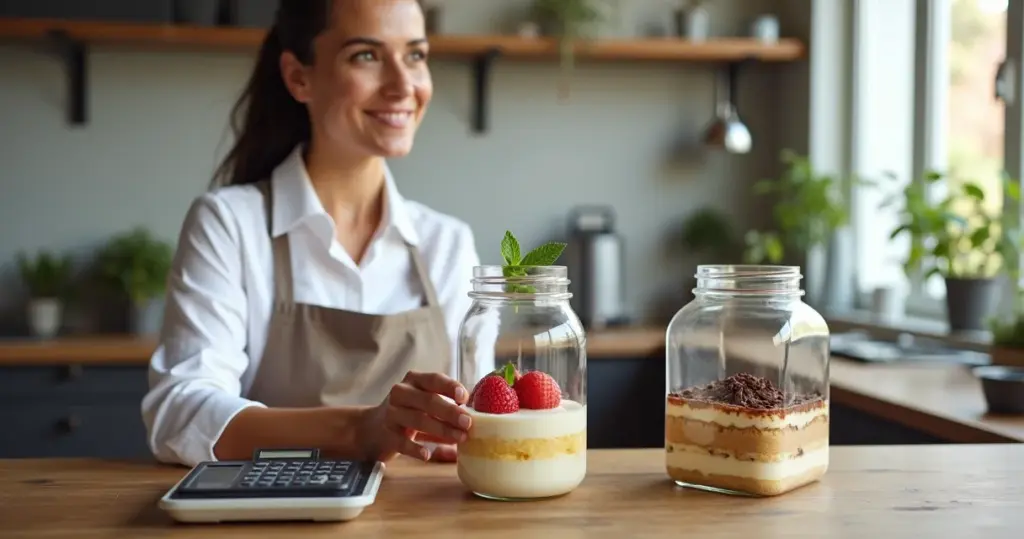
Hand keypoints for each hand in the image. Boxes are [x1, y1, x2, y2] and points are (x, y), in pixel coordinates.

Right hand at [357, 371, 471, 461]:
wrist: (372, 429)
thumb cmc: (409, 412)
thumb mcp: (424, 402)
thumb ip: (446, 405)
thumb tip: (478, 417)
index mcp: (414, 380)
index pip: (434, 379)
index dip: (450, 387)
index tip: (465, 397)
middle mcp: (400, 393)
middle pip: (428, 400)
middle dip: (450, 412)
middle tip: (468, 423)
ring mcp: (391, 413)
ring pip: (418, 420)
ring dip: (441, 430)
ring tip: (459, 438)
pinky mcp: (386, 434)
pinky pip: (402, 442)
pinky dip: (416, 448)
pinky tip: (427, 454)